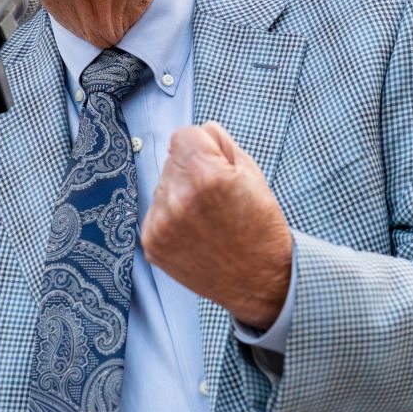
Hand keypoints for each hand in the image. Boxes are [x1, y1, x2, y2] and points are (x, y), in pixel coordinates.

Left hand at [141, 121, 292, 328]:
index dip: (203, 146)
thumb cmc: (260, 225)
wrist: (260, 279)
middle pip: (172, 160)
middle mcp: (178, 198)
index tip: (216, 164)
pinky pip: (155, 213)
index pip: (183, 134)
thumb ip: (219, 142)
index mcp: (206, 176)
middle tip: (217, 198)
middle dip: (191, 170)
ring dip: (179, 195)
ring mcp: (162, 223)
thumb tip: (197, 131)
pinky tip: (194, 232)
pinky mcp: (152, 243)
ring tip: (207, 218)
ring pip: (162, 187)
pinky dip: (170, 218)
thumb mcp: (251, 172)